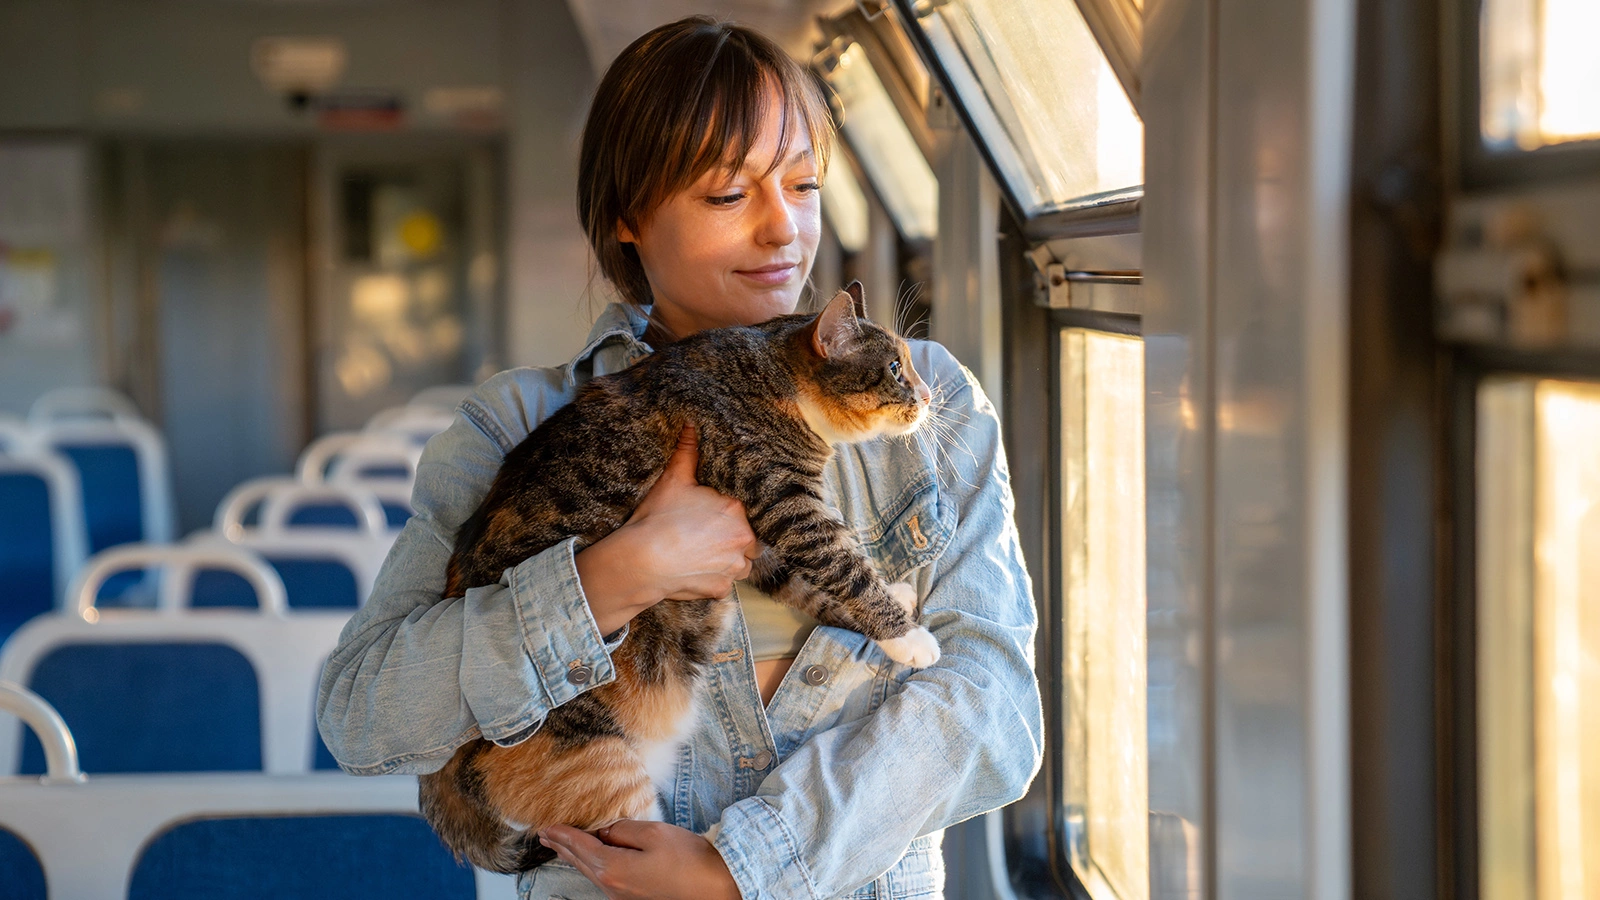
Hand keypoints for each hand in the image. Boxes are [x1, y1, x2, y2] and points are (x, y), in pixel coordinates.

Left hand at [538, 820, 739, 899]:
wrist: (716, 887)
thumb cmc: (689, 860)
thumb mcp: (654, 833)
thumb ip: (623, 829)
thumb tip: (605, 831)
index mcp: (613, 869)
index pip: (580, 846)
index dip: (563, 834)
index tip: (547, 825)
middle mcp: (612, 886)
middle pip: (580, 862)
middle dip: (561, 846)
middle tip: (544, 834)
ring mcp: (622, 895)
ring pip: (590, 871)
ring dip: (573, 856)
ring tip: (559, 845)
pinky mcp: (634, 897)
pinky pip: (603, 878)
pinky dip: (590, 864)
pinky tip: (589, 859)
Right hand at [575, 425, 761, 634]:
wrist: (641, 560)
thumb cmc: (658, 519)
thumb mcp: (673, 480)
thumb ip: (687, 452)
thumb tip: (692, 425)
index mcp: (736, 510)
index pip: (739, 512)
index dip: (721, 515)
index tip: (705, 519)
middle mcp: (743, 539)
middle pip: (745, 537)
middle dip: (729, 537)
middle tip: (701, 537)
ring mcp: (734, 567)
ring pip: (740, 562)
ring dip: (727, 559)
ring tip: (701, 555)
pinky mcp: (722, 589)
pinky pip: (725, 583)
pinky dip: (713, 579)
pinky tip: (695, 571)